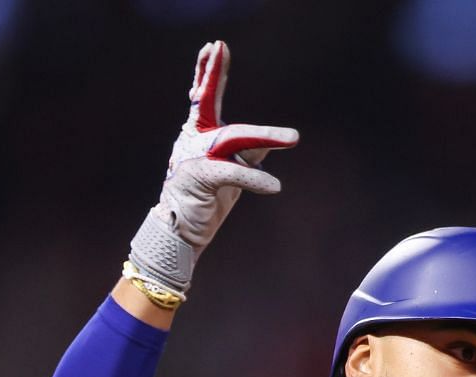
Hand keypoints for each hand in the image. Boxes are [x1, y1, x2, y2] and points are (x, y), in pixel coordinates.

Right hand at [129, 41, 298, 292]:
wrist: (181, 231)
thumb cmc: (207, 198)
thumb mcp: (232, 169)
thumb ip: (248, 151)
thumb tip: (271, 141)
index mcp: (198, 134)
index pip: (203, 97)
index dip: (208, 71)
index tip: (215, 46)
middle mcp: (192, 140)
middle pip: (207, 102)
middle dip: (213, 75)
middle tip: (220, 47)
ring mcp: (192, 157)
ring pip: (233, 138)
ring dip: (266, 136)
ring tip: (294, 138)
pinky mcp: (199, 178)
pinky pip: (232, 172)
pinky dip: (256, 179)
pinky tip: (275, 185)